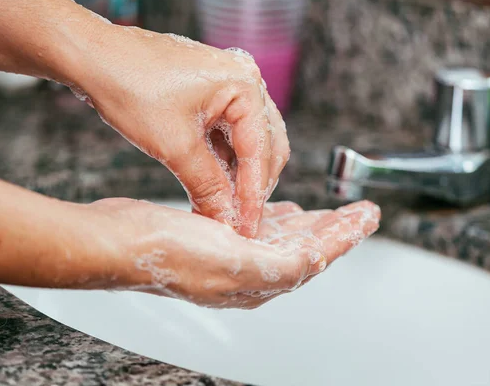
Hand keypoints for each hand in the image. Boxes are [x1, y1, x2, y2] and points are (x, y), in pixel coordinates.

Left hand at [77, 26, 288, 236]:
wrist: (91, 56)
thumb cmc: (129, 86)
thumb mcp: (173, 145)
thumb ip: (207, 186)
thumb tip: (226, 219)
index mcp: (244, 85)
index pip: (259, 151)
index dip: (253, 196)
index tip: (248, 229)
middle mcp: (245, 81)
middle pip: (265, 146)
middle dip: (252, 186)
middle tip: (239, 222)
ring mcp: (229, 86)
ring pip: (248, 142)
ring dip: (238, 176)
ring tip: (224, 209)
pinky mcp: (212, 94)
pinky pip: (229, 134)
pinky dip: (224, 162)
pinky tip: (214, 186)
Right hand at [88, 199, 380, 308]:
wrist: (120, 242)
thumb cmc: (168, 252)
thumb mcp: (233, 260)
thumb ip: (280, 264)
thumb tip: (317, 261)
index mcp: (261, 278)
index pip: (318, 255)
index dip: (347, 234)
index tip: (369, 216)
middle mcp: (251, 271)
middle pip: (308, 246)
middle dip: (337, 227)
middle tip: (361, 211)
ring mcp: (234, 255)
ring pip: (287, 237)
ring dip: (313, 221)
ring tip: (334, 210)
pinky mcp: (218, 238)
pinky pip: (261, 227)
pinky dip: (279, 217)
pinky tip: (285, 209)